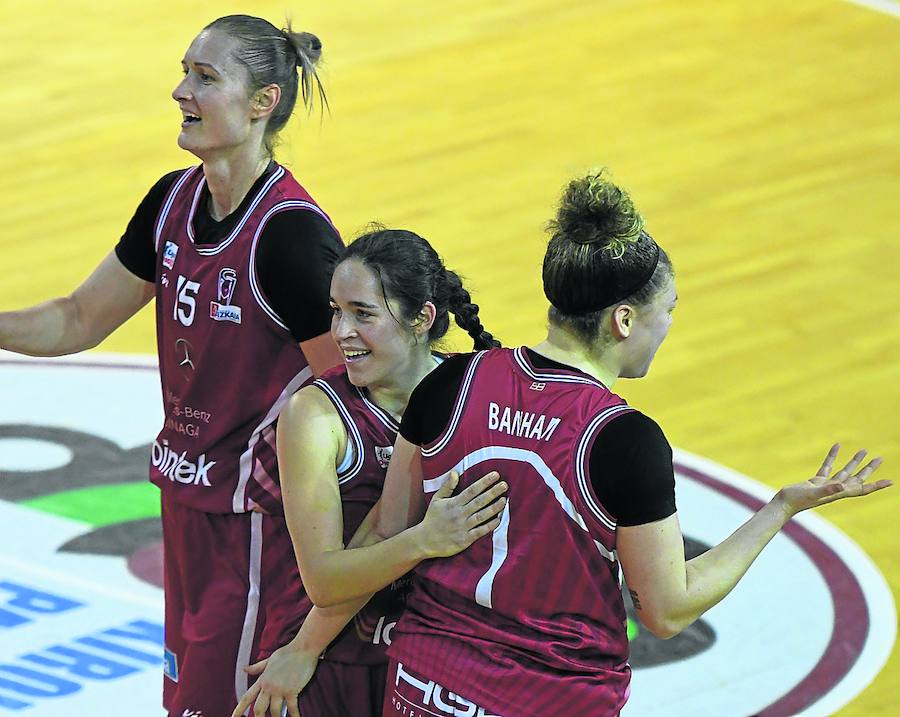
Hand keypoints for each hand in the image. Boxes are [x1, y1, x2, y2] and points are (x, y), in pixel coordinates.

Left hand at [230, 644, 318, 716]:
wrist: (303, 648)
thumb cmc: (288, 652)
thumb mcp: (269, 659)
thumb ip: (257, 667)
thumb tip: (245, 669)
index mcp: (262, 679)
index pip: (247, 697)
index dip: (239, 709)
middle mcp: (269, 686)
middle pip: (258, 709)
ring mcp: (280, 689)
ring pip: (274, 711)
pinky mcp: (292, 690)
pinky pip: (292, 708)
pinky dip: (294, 715)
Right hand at [418, 471, 507, 557]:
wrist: (425, 540)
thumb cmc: (432, 518)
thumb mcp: (437, 500)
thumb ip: (447, 486)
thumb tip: (455, 472)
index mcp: (454, 503)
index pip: (471, 490)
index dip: (484, 482)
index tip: (495, 475)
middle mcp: (460, 514)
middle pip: (479, 501)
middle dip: (493, 492)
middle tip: (505, 485)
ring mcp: (463, 527)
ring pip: (482, 516)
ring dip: (494, 508)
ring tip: (504, 500)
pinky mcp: (465, 539)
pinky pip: (480, 532)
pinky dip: (490, 526)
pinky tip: (499, 520)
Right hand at [776, 444, 890, 517]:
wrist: (783, 504)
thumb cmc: (797, 501)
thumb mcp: (812, 493)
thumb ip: (827, 489)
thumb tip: (841, 485)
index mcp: (838, 493)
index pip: (861, 489)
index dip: (876, 485)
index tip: (890, 482)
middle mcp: (835, 489)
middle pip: (857, 479)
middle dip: (869, 469)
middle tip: (880, 459)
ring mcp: (826, 485)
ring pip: (844, 471)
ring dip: (854, 462)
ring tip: (863, 451)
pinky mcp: (816, 481)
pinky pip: (828, 466)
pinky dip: (832, 456)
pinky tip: (836, 446)